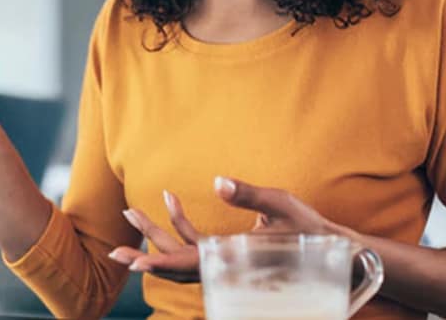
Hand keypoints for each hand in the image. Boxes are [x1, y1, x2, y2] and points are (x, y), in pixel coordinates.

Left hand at [108, 176, 353, 282]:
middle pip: (175, 262)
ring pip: (181, 253)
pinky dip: (180, 223)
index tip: (132, 261)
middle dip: (144, 251)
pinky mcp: (227, 252)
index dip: (159, 262)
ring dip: (156, 234)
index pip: (188, 264)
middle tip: (114, 247)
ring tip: (132, 210)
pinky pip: (196, 242)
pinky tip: (171, 198)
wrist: (332, 250)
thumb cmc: (308, 229)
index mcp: (233, 259)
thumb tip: (218, 181)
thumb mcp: (281, 205)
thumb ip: (249, 194)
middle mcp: (224, 265)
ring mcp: (224, 260)